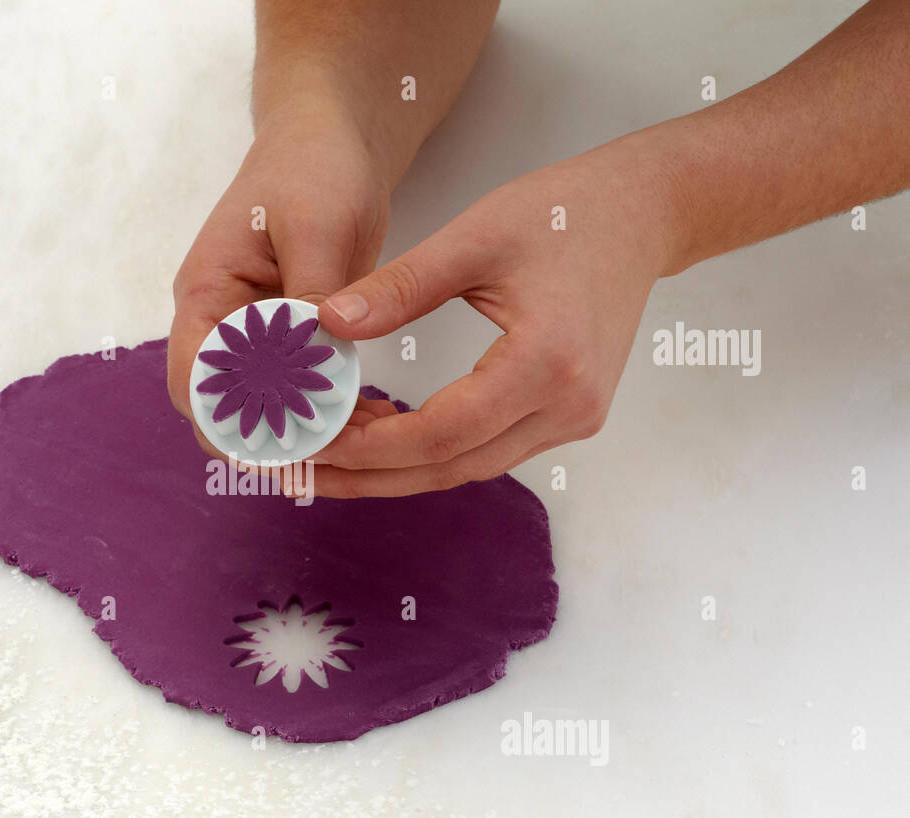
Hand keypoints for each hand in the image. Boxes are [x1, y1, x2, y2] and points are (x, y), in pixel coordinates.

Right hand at [167, 106, 391, 451]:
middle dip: (274, 439)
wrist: (331, 141)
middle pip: (224, 409)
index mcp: (206, 295)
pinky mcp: (287, 340)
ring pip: (265, 408)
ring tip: (369, 442)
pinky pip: (299, 391)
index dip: (229, 424)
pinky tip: (376, 417)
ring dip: (309, 430)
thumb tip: (313, 358)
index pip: (194, 382)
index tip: (282, 446)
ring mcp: (253, 336)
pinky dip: (330, 409)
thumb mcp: (318, 225)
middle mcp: (220, 324)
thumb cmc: (313, 166)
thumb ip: (312, 292)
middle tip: (337, 457)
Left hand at [310, 138, 681, 496]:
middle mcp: (568, 406)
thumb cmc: (565, 213)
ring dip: (397, 470)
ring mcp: (574, 419)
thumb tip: (327, 323)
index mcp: (547, 361)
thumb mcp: (473, 237)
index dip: (374, 446)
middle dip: (372, 475)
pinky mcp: (570, 416)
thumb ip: (399, 286)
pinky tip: (383, 437)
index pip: (444, 431)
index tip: (316, 443)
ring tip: (329, 459)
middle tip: (303, 469)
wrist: (643, 215)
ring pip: (468, 468)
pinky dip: (432, 451)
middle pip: (452, 467)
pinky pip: (488, 451)